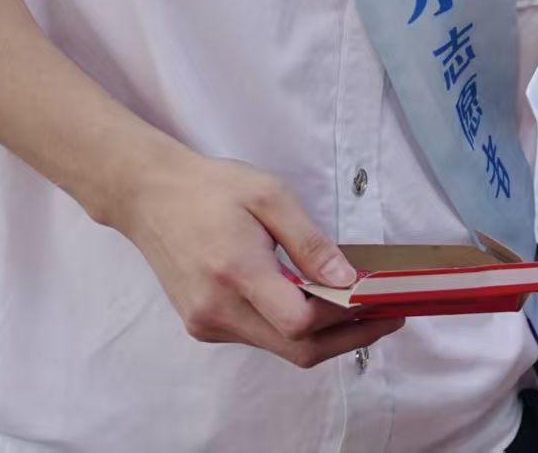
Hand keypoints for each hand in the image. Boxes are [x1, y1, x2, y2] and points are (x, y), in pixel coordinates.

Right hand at [106, 148, 402, 368]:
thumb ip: (310, 242)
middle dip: (349, 337)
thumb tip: (348, 280)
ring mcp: (207, 324)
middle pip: (296, 348)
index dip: (346, 317)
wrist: (149, 197)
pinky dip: (294, 329)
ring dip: (324, 335)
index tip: (382, 300)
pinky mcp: (203, 326)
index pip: (300, 322)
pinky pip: (261, 337)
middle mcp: (217, 310)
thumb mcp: (270, 196)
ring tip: (361, 309)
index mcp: (235, 273)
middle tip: (388, 318)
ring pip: (280, 348)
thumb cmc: (212, 189)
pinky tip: (316, 304)